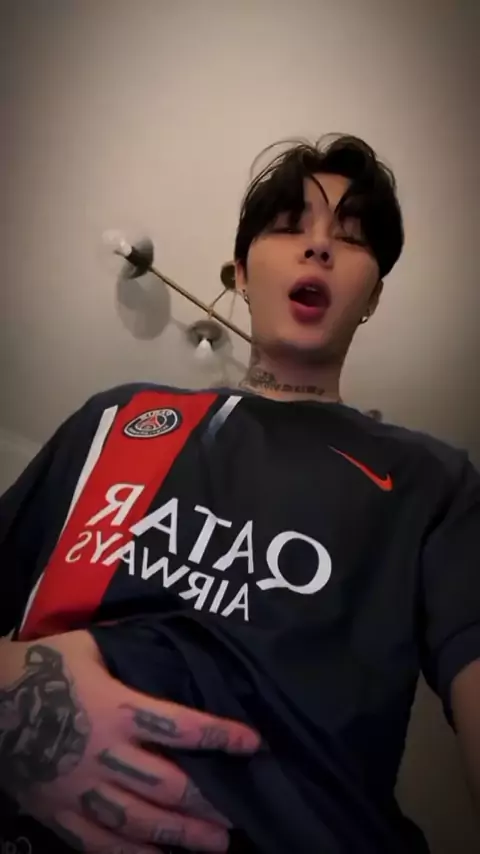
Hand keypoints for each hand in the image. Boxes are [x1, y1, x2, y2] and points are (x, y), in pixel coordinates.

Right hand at [0, 630, 259, 852]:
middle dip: (208, 800)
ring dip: (182, 834)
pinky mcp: (57, 812)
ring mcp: (80, 790)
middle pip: (168, 784)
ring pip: (140, 821)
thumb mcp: (88, 647)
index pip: (181, 726)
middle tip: (240, 813)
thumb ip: (128, 650)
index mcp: (116, 709)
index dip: (220, 735)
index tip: (253, 744)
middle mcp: (105, 754)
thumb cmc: (39, 667)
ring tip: (218, 844)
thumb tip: (169, 644)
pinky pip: (99, 843)